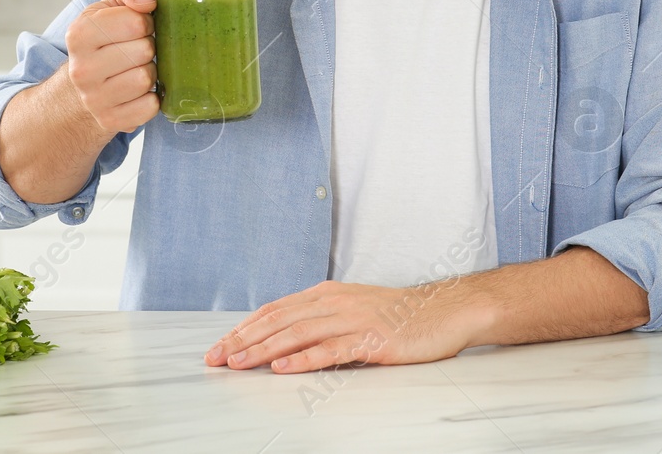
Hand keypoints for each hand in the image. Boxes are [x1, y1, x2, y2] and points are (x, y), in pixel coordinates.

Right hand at [64, 0, 159, 134]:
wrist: (84, 85)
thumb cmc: (106, 38)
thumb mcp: (112, 3)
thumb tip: (147, 1)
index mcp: (79, 34)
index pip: (136, 22)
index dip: (145, 22)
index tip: (136, 27)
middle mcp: (81, 69)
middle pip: (144, 51)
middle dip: (148, 47)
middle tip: (137, 49)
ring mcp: (93, 99)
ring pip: (146, 79)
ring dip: (150, 72)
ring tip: (136, 68)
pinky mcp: (110, 121)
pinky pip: (150, 107)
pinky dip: (152, 98)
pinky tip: (138, 92)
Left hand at [203, 279, 492, 374]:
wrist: (445, 310)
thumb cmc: (400, 315)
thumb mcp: (353, 310)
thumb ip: (322, 319)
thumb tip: (285, 339)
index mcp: (327, 294)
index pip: (275, 310)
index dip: (245, 328)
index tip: (220, 346)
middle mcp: (335, 302)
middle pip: (279, 320)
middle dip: (243, 340)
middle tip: (216, 358)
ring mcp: (353, 320)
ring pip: (298, 334)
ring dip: (264, 350)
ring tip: (238, 363)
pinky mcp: (371, 340)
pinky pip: (331, 350)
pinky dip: (304, 359)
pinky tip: (284, 368)